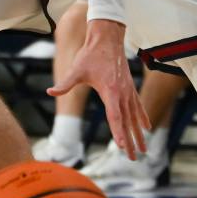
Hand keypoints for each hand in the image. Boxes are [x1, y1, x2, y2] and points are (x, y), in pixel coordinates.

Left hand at [49, 19, 145, 158]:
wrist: (107, 39)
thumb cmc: (91, 54)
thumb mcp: (77, 70)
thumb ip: (65, 84)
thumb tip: (50, 91)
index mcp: (110, 91)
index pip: (114, 116)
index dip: (118, 132)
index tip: (121, 146)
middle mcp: (122, 93)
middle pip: (127, 122)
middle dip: (130, 141)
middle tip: (133, 158)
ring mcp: (128, 91)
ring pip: (135, 117)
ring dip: (139, 134)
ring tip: (143, 150)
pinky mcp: (130, 88)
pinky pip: (138, 106)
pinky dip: (143, 118)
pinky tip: (146, 128)